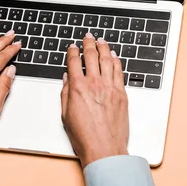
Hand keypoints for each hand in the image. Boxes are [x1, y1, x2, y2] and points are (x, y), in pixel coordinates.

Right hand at [60, 33, 128, 167]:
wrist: (104, 148)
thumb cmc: (84, 136)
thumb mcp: (65, 114)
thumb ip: (65, 93)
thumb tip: (66, 79)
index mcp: (78, 88)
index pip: (75, 62)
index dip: (73, 52)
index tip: (73, 47)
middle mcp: (95, 84)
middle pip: (92, 56)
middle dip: (89, 44)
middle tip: (88, 37)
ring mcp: (110, 87)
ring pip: (107, 60)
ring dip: (104, 48)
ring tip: (101, 41)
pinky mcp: (121, 94)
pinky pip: (119, 71)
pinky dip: (116, 61)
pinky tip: (114, 56)